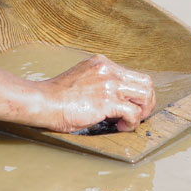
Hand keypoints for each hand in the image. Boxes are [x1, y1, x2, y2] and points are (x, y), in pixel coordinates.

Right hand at [37, 54, 155, 132]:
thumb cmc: (59, 97)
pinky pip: (134, 113)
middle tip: (136, 116)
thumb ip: (100, 83)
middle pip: (146, 83)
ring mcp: (109, 84)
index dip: (137, 94)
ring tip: (127, 122)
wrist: (44, 101)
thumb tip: (118, 101)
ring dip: (142, 113)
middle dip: (146, 103)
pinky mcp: (107, 100)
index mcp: (102, 63)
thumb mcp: (83, 79)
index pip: (134, 75)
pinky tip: (119, 127)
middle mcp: (108, 70)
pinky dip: (131, 124)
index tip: (130, 107)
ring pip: (145, 96)